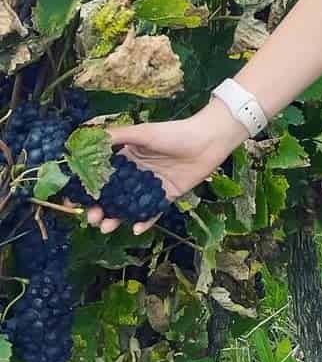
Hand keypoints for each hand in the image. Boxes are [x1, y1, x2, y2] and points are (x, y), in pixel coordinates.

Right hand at [85, 101, 245, 235]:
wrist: (209, 140)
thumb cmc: (175, 132)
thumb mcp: (144, 133)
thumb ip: (117, 137)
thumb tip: (87, 138)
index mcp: (127, 157)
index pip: (102, 176)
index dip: (87, 189)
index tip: (72, 201)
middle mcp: (137, 173)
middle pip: (112, 195)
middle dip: (99, 208)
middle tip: (91, 218)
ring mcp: (151, 186)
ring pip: (128, 206)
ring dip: (116, 218)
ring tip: (106, 227)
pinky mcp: (167, 196)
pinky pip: (152, 211)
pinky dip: (144, 221)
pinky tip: (136, 228)